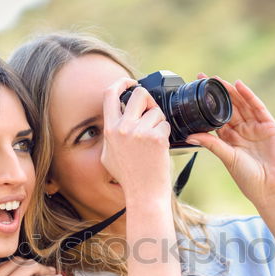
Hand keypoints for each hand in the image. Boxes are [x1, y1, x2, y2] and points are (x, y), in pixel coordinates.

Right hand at [100, 78, 172, 205]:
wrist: (144, 194)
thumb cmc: (129, 178)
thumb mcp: (108, 156)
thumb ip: (111, 135)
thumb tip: (117, 118)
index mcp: (109, 130)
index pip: (109, 94)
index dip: (121, 83)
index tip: (129, 82)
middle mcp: (123, 129)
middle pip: (139, 94)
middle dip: (148, 100)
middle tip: (151, 111)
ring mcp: (140, 132)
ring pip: (156, 111)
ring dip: (159, 122)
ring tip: (154, 141)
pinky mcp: (156, 138)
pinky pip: (165, 124)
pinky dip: (166, 134)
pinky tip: (160, 148)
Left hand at [186, 76, 274, 208]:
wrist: (271, 187)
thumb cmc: (248, 178)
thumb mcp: (227, 157)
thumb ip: (211, 144)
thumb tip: (189, 136)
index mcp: (230, 139)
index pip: (217, 117)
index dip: (208, 105)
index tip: (196, 93)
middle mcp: (242, 131)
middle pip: (229, 107)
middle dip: (218, 94)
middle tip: (204, 79)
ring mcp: (256, 127)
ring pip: (242, 105)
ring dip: (231, 92)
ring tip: (219, 80)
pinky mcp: (269, 126)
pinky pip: (258, 108)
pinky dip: (249, 96)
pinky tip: (239, 86)